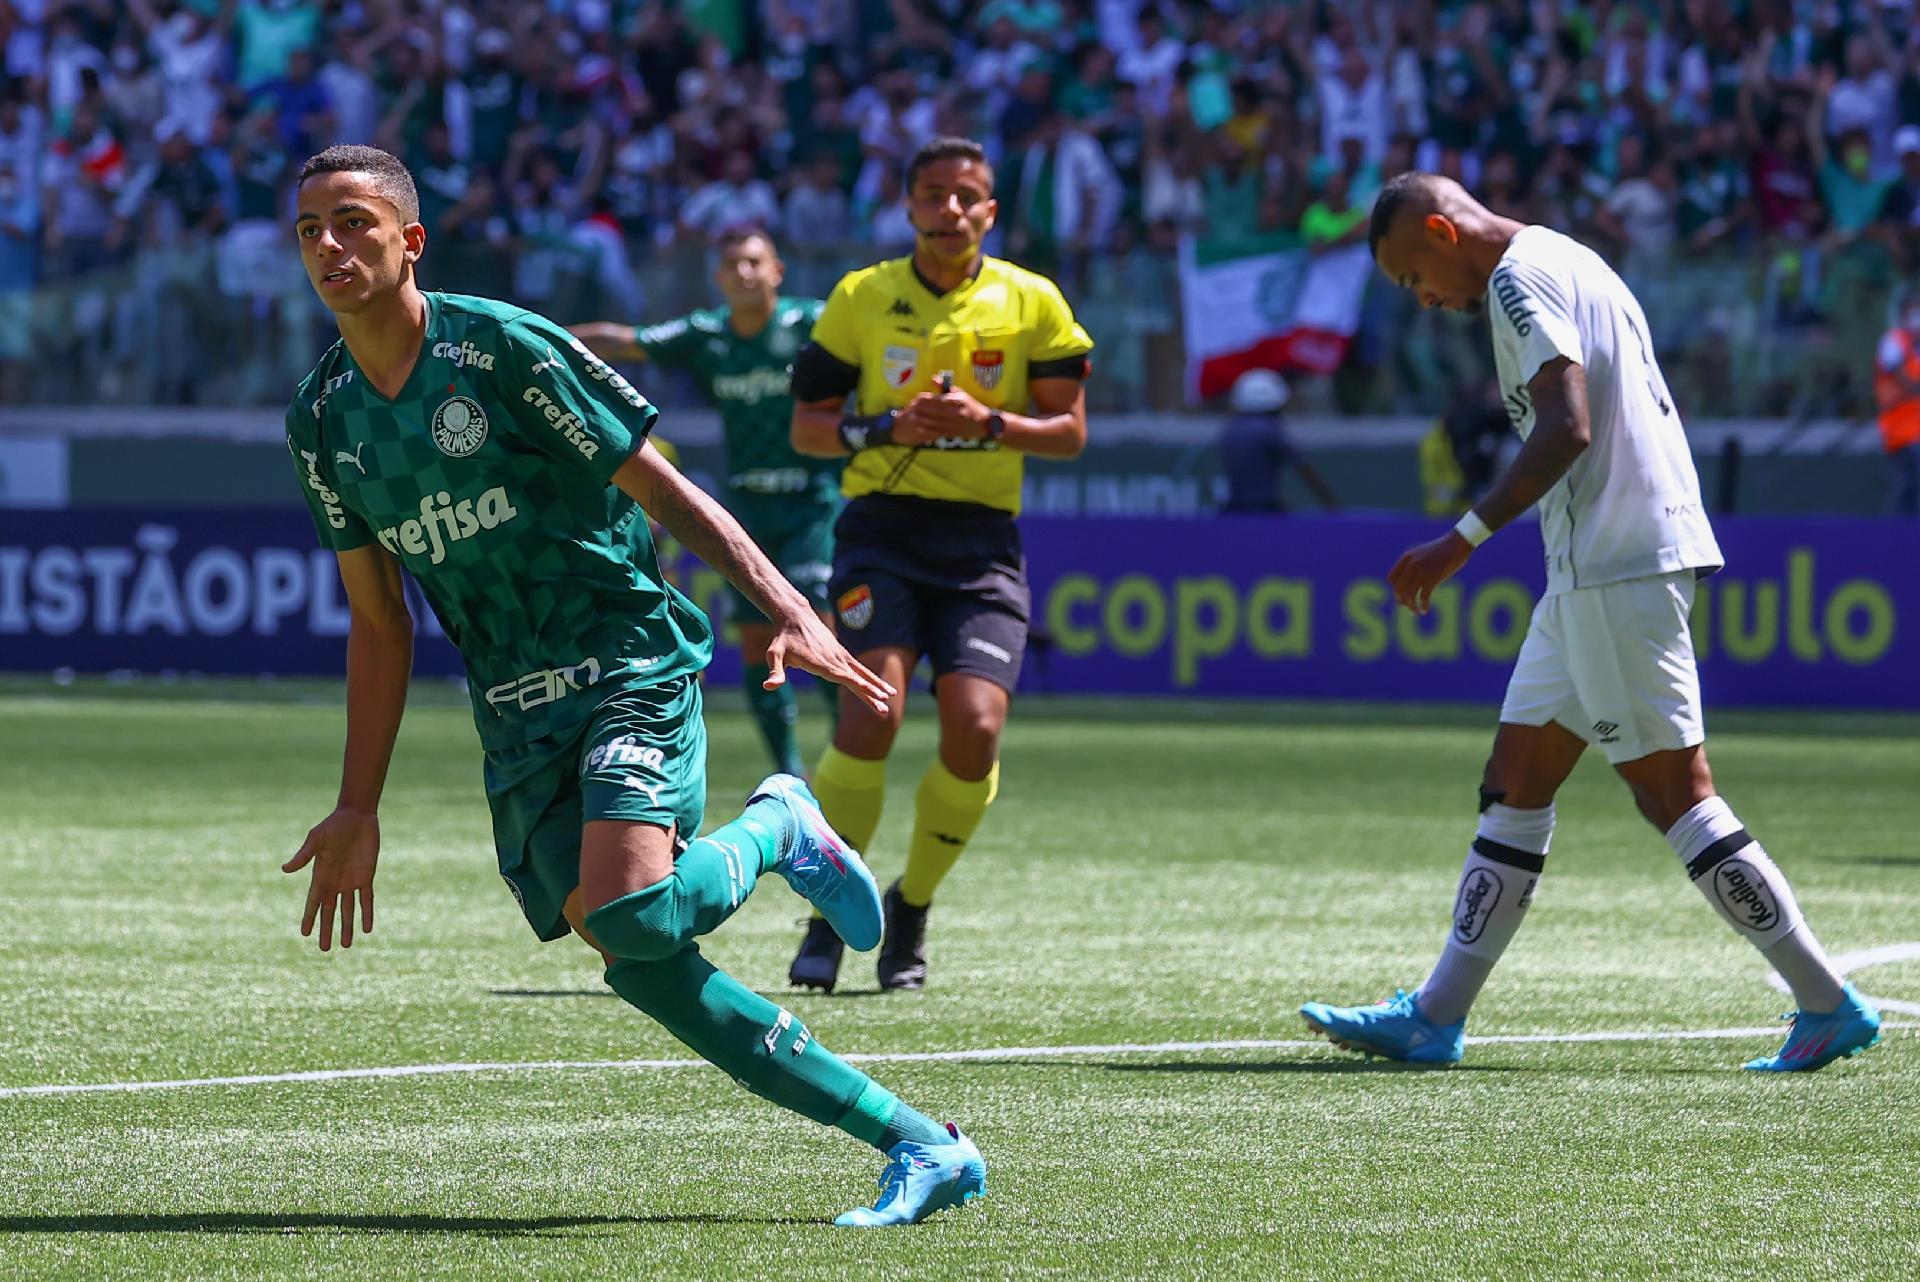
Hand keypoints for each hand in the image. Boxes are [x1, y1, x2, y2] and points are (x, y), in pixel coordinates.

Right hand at [283, 807, 379, 950]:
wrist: (357, 816)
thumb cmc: (333, 825)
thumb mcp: (316, 839)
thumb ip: (304, 855)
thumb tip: (284, 869)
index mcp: (321, 875)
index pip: (314, 902)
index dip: (309, 917)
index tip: (304, 933)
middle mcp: (335, 882)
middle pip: (330, 911)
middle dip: (327, 929)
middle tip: (325, 949)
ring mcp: (351, 881)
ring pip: (348, 909)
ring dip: (347, 926)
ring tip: (345, 945)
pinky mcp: (366, 876)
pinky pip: (367, 899)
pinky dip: (367, 913)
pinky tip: (367, 928)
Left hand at [764, 609, 895, 715]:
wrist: (795, 616)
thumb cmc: (783, 638)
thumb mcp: (775, 655)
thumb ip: (775, 672)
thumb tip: (769, 686)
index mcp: (822, 663)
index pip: (845, 678)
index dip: (860, 687)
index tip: (875, 696)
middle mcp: (835, 659)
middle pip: (858, 680)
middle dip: (872, 694)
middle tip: (885, 710)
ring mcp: (841, 656)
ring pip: (863, 673)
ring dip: (877, 685)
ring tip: (892, 696)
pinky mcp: (842, 653)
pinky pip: (859, 668)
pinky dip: (871, 677)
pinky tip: (880, 686)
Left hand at [895, 387, 988, 444]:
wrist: (984, 424)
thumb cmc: (971, 406)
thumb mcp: (961, 394)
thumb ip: (945, 387)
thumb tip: (933, 379)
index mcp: (958, 401)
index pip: (939, 399)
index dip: (926, 399)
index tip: (917, 398)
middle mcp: (956, 412)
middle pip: (935, 411)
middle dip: (922, 409)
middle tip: (911, 407)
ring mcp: (954, 424)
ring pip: (935, 422)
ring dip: (922, 420)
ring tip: (912, 417)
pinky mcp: (953, 433)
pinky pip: (938, 431)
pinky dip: (928, 430)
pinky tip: (919, 428)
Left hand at [1386, 532, 1473, 613]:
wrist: (1456, 543)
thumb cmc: (1441, 550)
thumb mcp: (1421, 553)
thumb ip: (1412, 564)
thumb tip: (1408, 580)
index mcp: (1406, 558)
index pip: (1391, 578)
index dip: (1395, 588)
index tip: (1401, 594)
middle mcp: (1411, 565)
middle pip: (1398, 589)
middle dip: (1401, 600)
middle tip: (1407, 606)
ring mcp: (1421, 572)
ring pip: (1409, 595)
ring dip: (1411, 606)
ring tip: (1416, 612)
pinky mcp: (1433, 578)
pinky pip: (1423, 597)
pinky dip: (1423, 606)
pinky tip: (1425, 610)